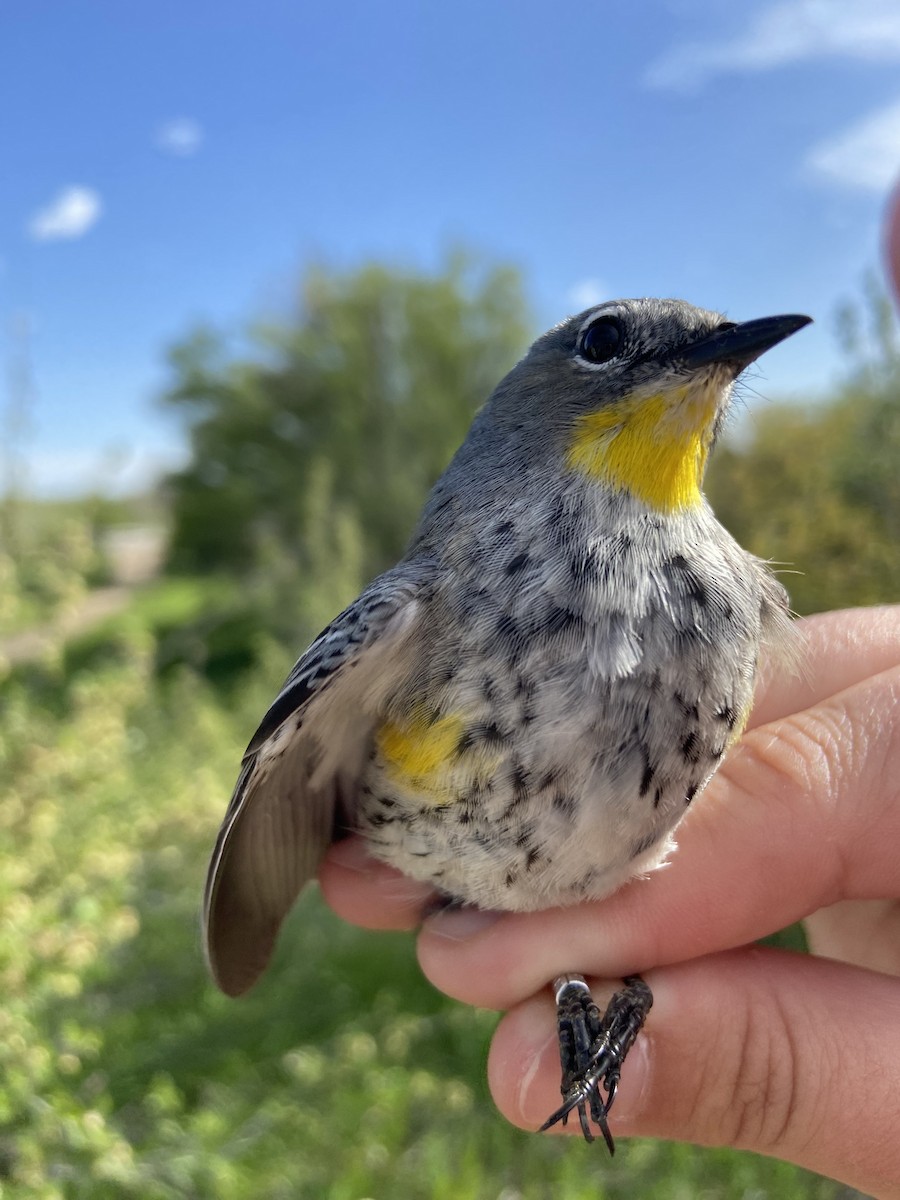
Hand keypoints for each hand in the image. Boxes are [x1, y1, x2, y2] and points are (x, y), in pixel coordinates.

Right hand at [321, 605, 899, 1196]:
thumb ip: (778, 1064)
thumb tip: (543, 1058)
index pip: (803, 785)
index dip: (635, 881)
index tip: (484, 958)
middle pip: (734, 715)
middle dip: (566, 824)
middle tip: (404, 886)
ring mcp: (886, 705)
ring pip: (711, 720)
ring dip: (570, 815)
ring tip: (423, 872)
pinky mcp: (847, 745)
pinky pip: (720, 750)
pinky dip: (623, 820)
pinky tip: (520, 859)